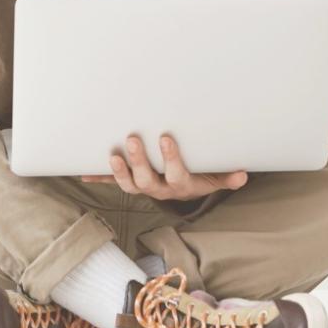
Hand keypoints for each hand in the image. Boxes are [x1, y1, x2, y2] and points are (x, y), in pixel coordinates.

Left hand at [80, 133, 248, 200]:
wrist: (186, 190)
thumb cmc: (202, 176)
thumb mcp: (216, 178)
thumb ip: (228, 177)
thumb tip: (243, 174)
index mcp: (181, 185)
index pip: (175, 173)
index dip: (171, 158)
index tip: (166, 138)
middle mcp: (160, 189)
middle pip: (146, 181)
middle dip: (138, 161)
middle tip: (133, 139)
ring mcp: (144, 187)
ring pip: (129, 185)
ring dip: (118, 171)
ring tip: (112, 154)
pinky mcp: (131, 183)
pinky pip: (113, 183)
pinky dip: (99, 179)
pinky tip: (84, 174)